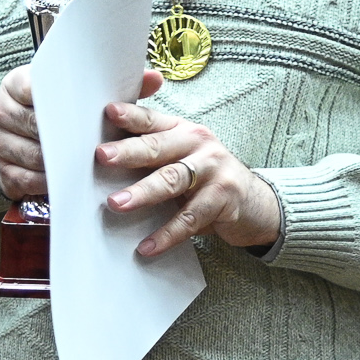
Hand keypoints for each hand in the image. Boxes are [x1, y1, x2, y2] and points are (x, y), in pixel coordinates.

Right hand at [0, 67, 168, 203]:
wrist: (18, 134)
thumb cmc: (59, 111)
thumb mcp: (81, 94)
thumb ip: (118, 86)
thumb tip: (154, 78)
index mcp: (17, 84)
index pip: (34, 87)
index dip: (59, 100)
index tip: (84, 110)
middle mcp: (1, 110)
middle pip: (35, 124)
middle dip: (66, 136)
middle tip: (96, 145)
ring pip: (32, 155)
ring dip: (60, 163)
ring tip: (87, 166)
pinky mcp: (1, 172)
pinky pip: (26, 180)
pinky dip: (49, 184)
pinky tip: (70, 184)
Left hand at [98, 94, 283, 256]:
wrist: (256, 203)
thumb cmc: (208, 178)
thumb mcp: (184, 157)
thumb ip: (153, 152)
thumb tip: (104, 161)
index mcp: (183, 130)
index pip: (152, 120)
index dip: (132, 115)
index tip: (109, 112)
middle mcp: (199, 145)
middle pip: (159, 147)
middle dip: (129, 151)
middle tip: (102, 156)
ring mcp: (214, 171)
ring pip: (172, 180)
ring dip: (143, 192)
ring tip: (117, 203)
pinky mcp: (224, 200)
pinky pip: (190, 219)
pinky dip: (167, 234)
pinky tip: (148, 246)